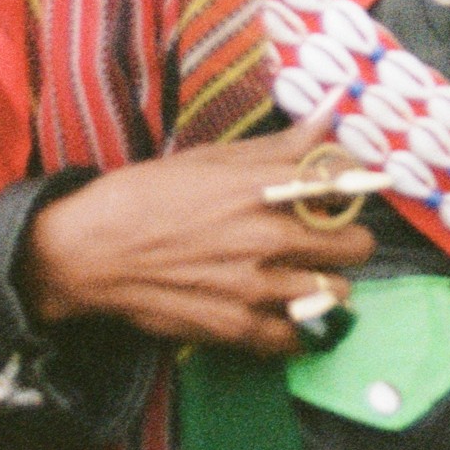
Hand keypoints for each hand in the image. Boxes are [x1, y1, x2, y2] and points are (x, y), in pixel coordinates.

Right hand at [22, 112, 374, 357]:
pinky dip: (297, 327)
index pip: (345, 184)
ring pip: (336, 294)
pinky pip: (298, 338)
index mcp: (262, 187)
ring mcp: (254, 288)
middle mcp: (267, 236)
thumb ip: (280, 144)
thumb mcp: (213, 158)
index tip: (352, 190)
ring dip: (328, 284)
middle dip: (347, 239)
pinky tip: (282, 311)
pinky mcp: (236, 328)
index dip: (358, 187)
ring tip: (307, 276)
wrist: (91, 251)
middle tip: (326, 238)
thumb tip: (331, 111)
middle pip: (355, 245)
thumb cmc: (149, 194)